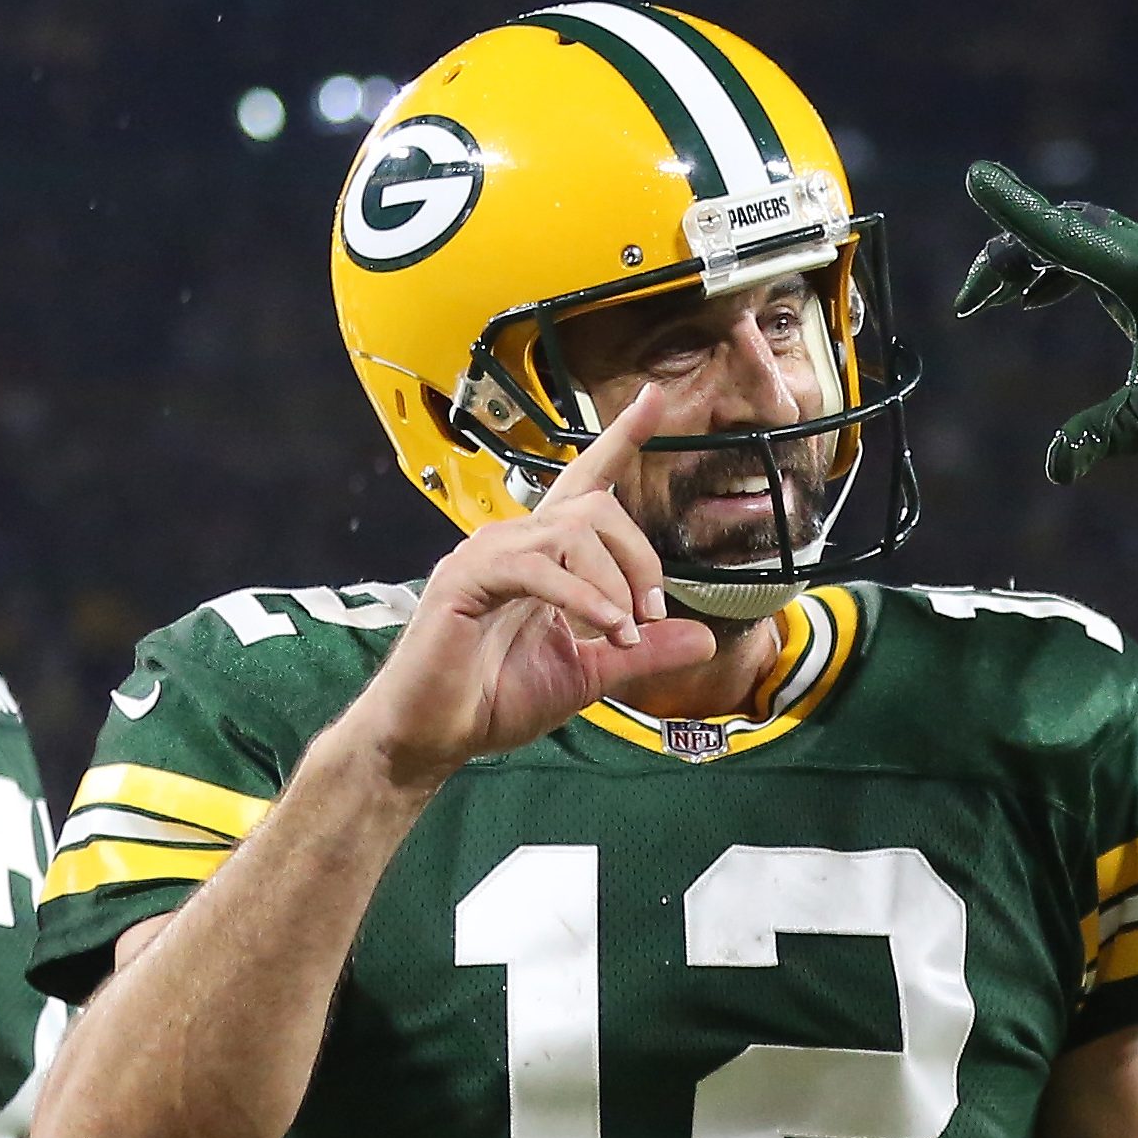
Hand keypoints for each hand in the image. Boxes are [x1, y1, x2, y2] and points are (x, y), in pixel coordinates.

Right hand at [340, 392, 716, 782]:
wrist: (432, 737)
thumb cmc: (495, 699)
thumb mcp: (590, 674)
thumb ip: (644, 652)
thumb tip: (705, 638)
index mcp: (544, 556)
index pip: (587, 484)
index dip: (620, 440)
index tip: (654, 400)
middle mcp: (515, 542)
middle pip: (596, 506)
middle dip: (639, 556)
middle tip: (649, 616)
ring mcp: (486, 555)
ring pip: (571, 531)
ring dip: (612, 583)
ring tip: (623, 634)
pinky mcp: (466, 580)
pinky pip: (537, 568)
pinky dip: (581, 598)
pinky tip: (603, 628)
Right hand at [955, 162, 1137, 484]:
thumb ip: (1106, 435)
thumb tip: (1055, 468)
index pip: (1069, 233)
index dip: (1017, 210)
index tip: (976, 176)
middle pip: (1069, 226)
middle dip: (1013, 248)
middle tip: (971, 300)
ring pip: (1084, 235)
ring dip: (1034, 257)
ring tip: (991, 301)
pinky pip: (1100, 252)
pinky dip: (1060, 267)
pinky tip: (1038, 301)